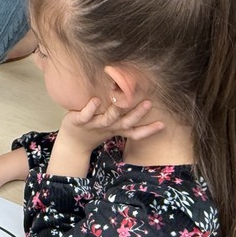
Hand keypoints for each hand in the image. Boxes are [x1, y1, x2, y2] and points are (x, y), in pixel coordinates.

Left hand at [48, 98, 164, 177]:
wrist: (72, 140)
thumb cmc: (95, 128)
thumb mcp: (111, 124)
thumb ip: (123, 115)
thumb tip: (137, 96)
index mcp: (116, 129)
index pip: (135, 132)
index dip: (149, 130)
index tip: (163, 124)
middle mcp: (108, 127)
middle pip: (125, 123)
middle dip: (137, 114)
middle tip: (149, 103)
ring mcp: (94, 124)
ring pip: (108, 118)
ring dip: (117, 110)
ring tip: (124, 99)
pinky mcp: (79, 120)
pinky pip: (86, 114)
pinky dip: (91, 108)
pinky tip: (96, 100)